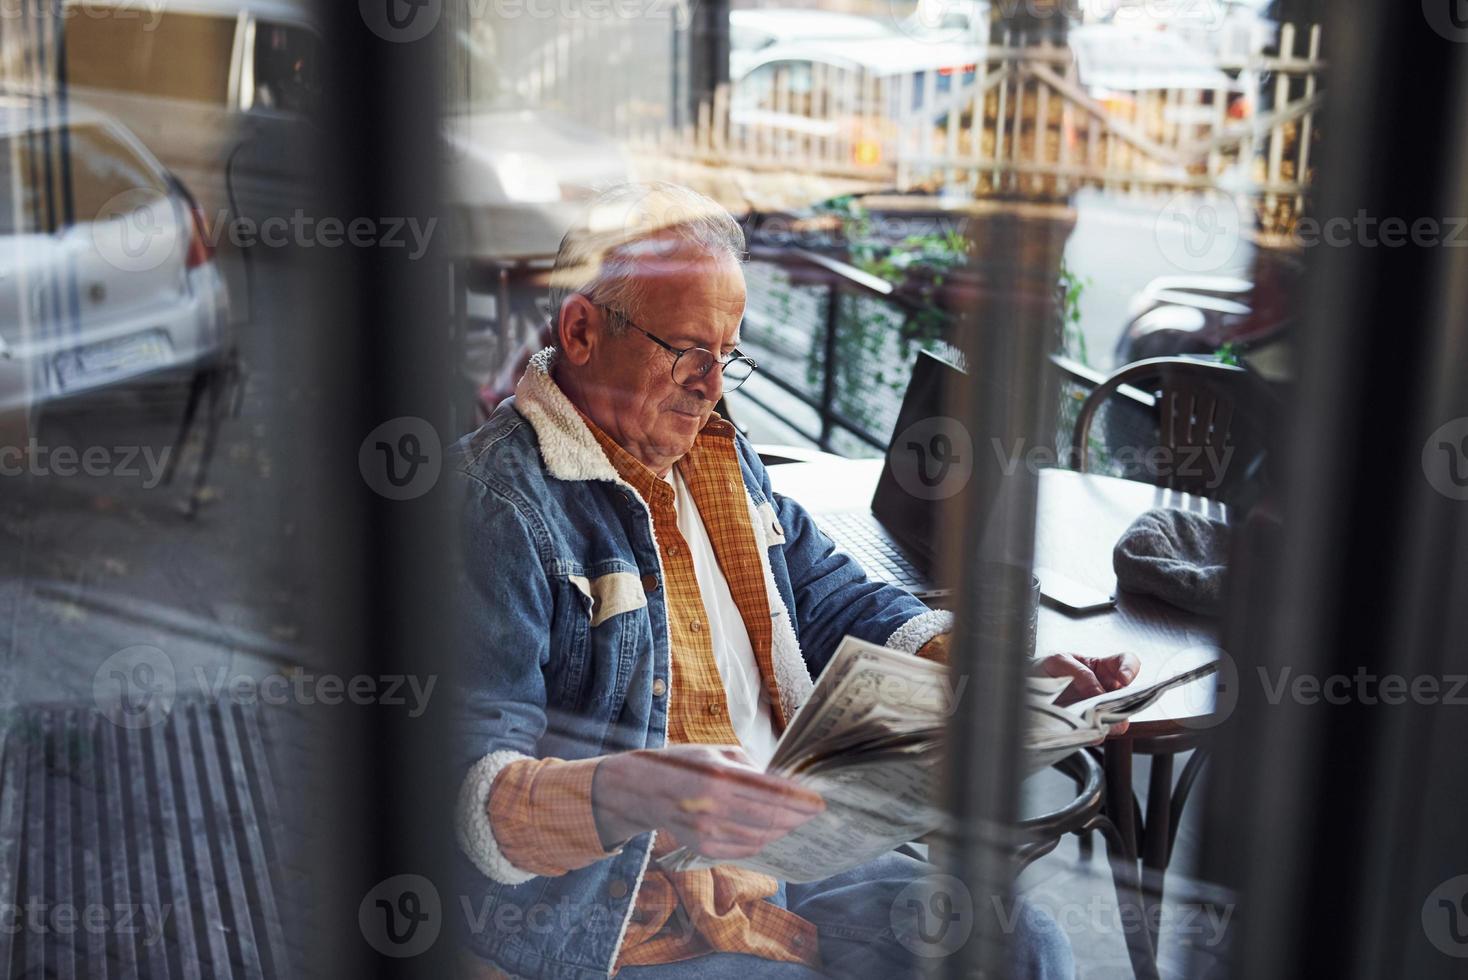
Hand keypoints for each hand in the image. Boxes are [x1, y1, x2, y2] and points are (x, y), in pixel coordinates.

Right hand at [592, 745, 824, 859]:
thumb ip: (751, 768)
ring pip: (761, 837)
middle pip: (770, 818)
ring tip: (793, 820)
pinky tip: (769, 831)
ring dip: (782, 829)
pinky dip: (763, 840)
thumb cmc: (685, 763)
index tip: (818, 801)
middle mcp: (713, 805)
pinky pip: (745, 849)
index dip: (800, 800)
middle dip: (797, 816)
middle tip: (812, 812)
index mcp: (719, 776)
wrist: (644, 789)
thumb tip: (785, 784)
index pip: (771, 793)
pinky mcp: (703, 846)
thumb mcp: (717, 752)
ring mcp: (707, 830)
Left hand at [1036, 652, 1141, 733]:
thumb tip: (1098, 693)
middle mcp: (1106, 689)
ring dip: (1108, 721)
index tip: (1123, 677)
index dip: (1130, 669)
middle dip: (1124, 702)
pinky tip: (1081, 731)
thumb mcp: (1058, 661)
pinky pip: (1097, 735)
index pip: (1127, 663)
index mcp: (1102, 667)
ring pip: (1117, 720)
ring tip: (1092, 719)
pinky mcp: (1087, 728)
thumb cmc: (1045, 670)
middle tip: (1108, 704)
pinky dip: (1091, 734)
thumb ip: (1080, 672)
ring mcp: (1098, 710)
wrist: (1025, 689)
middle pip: (1129, 697)